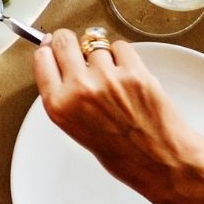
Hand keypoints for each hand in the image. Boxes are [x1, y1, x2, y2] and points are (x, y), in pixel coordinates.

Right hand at [34, 29, 203, 203]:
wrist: (161, 162)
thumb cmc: (123, 154)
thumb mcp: (77, 129)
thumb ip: (66, 97)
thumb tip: (62, 66)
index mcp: (60, 106)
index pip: (42, 59)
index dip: (49, 49)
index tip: (53, 46)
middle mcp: (80, 89)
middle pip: (65, 41)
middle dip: (70, 42)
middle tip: (79, 49)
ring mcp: (108, 78)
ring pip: (96, 44)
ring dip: (103, 56)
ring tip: (115, 80)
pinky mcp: (134, 72)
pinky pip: (121, 47)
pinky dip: (124, 57)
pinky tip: (129, 77)